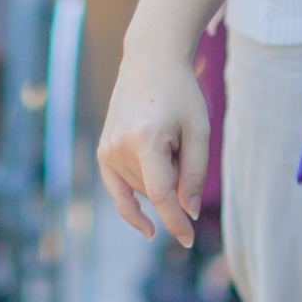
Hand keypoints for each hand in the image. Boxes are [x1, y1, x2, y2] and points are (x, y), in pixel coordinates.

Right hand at [96, 37, 210, 244]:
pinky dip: (132, 207)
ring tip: (165, 140)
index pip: (161, 195)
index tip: (189, 240)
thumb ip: (194, 175)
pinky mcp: (102, 152)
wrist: (149, 62)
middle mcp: (119, 147)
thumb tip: (188, 213)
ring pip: (142, 190)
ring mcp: (106, 150)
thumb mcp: (199, 131)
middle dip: (175, 181)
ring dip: (160, 178)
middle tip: (181, 143)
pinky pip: (118, 191)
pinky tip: (147, 227)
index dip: (176, 221)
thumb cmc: (180, 94)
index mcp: (145, 139)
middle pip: (155, 191)